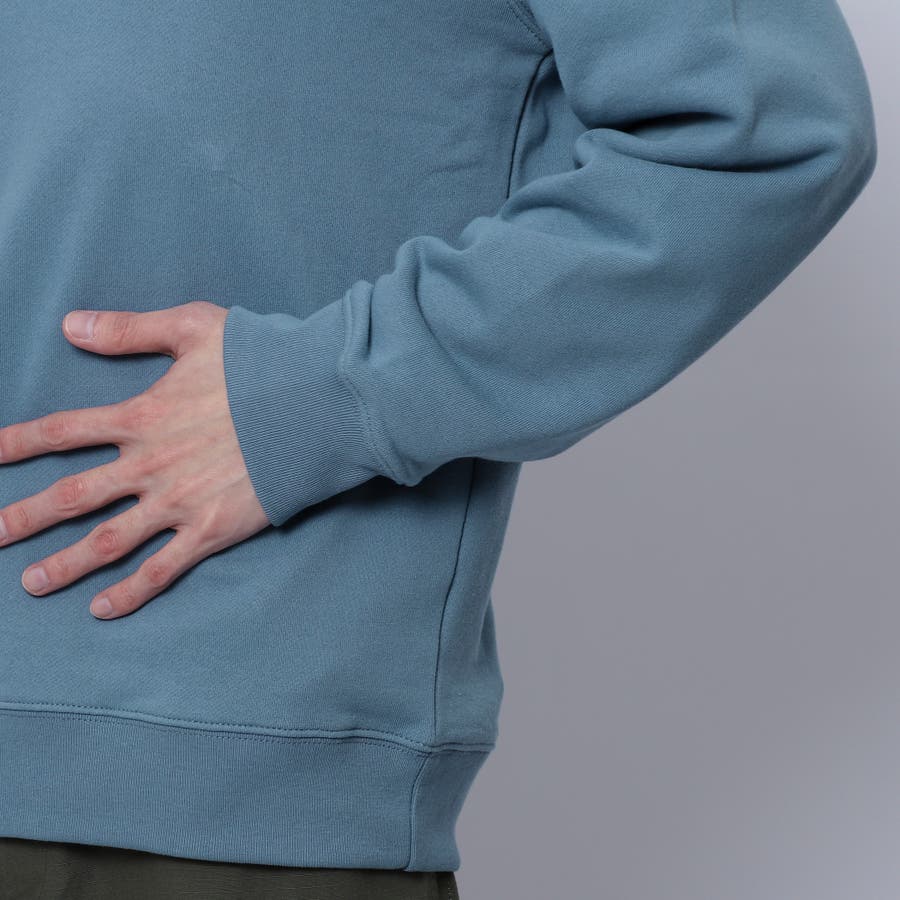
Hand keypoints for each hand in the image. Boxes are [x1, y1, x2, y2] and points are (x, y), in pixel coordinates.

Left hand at [0, 300, 269, 619]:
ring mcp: (180, 502)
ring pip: (110, 540)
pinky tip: (102, 608)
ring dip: (66, 563)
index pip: (63, 432)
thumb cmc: (263, 362)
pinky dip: (132, 590)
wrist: (318, 404)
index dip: (16, 443)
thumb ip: (130, 329)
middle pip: (73, 496)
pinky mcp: (213, 528)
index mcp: (143, 416)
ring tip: (30, 584)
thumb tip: (70, 325)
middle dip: (24, 517)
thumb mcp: (194, 328)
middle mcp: (151, 465)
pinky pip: (164, 567)